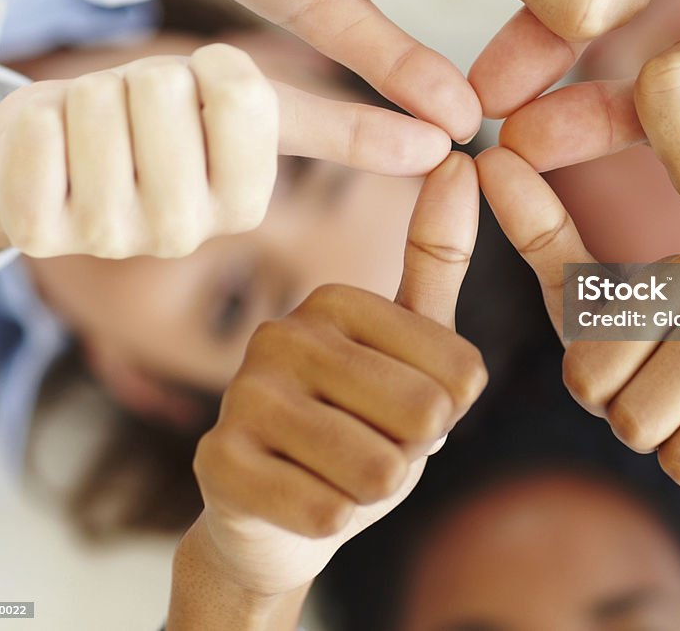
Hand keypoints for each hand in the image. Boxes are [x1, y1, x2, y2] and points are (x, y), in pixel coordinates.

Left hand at [0, 43, 450, 258]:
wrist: (63, 150)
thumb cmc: (172, 123)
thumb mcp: (263, 111)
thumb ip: (350, 129)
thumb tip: (450, 137)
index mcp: (244, 202)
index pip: (238, 94)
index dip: (211, 70)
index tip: (203, 98)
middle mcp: (184, 234)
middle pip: (163, 93)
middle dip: (146, 78)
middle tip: (142, 112)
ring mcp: (109, 241)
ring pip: (100, 106)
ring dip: (92, 93)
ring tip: (103, 128)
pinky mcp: (40, 232)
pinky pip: (38, 136)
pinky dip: (39, 118)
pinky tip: (56, 151)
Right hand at [189, 153, 485, 596]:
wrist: (271, 518)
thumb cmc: (358, 423)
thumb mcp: (411, 345)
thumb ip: (438, 257)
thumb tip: (461, 157)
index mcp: (336, 301)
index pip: (462, 373)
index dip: (449, 414)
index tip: (402, 407)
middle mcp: (282, 333)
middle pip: (424, 416)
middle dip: (413, 452)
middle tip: (369, 443)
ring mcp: (241, 395)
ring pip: (379, 469)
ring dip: (375, 490)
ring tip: (337, 472)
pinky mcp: (216, 463)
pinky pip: (328, 514)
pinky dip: (331, 522)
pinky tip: (299, 502)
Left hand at [477, 147, 679, 500]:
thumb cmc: (657, 354)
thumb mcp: (593, 303)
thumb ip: (541, 236)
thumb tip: (488, 157)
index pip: (589, 374)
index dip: (596, 393)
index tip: (627, 368)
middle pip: (635, 419)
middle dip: (637, 427)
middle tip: (667, 398)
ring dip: (679, 454)